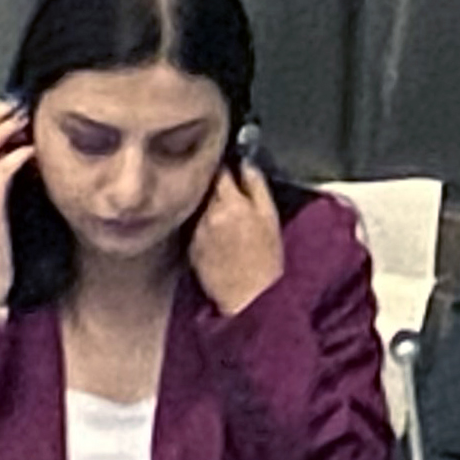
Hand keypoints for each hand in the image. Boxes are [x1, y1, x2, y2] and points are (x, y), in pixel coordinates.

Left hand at [188, 161, 285, 315]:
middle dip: (214, 183)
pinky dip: (202, 222)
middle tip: (228, 186)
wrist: (248, 295)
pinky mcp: (188, 244)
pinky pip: (193, 223)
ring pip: (196, 204)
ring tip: (224, 211)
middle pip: (204, 186)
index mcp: (231, 203)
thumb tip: (246, 163)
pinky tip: (217, 232)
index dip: (226, 165)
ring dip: (206, 202)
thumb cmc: (266, 258)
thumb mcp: (270, 217)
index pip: (220, 170)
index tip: (231, 163)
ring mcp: (194, 229)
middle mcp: (207, 213)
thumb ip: (257, 186)